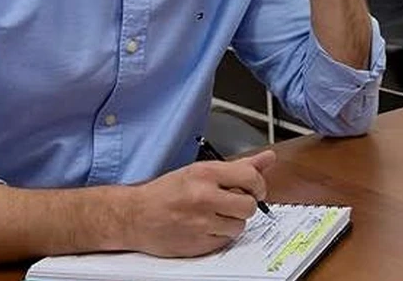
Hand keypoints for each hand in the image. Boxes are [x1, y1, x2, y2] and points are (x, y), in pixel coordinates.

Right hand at [122, 150, 276, 256]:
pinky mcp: (197, 243)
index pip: (251, 178)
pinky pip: (225, 241)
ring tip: (214, 216)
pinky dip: (219, 236)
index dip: (258, 186)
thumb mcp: (200, 171)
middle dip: (245, 206)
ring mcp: (200, 222)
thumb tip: (268, 158)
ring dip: (232, 222)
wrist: (134, 216)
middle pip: (249, 206)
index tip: (254, 190)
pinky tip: (205, 227)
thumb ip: (239, 166)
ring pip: (239, 226)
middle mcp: (204, 197)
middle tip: (233, 204)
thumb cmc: (166, 192)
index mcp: (206, 174)